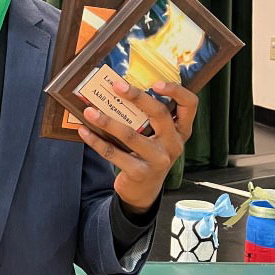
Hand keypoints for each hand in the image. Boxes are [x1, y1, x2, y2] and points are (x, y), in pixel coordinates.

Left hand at [78, 79, 197, 213]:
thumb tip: (118, 90)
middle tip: (116, 86)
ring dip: (107, 121)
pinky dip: (96, 141)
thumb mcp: (156, 137)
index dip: (176, 90)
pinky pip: (114, 153)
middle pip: (159, 114)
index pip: (190, 105)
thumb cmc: (147, 154)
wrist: (143, 191)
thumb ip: (148, 118)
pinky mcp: (140, 172)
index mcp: (181, 130)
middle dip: (137, 97)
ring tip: (90, 111)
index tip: (156, 82)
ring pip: (130, 135)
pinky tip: (84, 131)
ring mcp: (158, 160)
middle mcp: (173, 144)